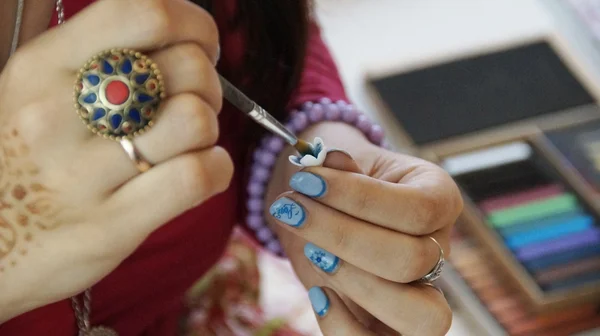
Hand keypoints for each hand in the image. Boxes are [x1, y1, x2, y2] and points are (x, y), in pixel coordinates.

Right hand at [0, 0, 230, 320]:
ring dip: (208, 129)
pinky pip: (198, 176)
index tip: (201, 45)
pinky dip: (217, 169)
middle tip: (191, 103)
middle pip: (185, 67)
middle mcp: (57, 113)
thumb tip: (170, 25)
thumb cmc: (20, 162)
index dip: (194, 24)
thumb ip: (93, 54)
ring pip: (195, 120)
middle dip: (208, 83)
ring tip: (186, 142)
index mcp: (42, 66)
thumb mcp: (32, 91)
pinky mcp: (109, 226)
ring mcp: (81, 175)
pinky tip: (200, 171)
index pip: (144, 13)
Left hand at [267, 128, 461, 335]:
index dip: (357, 197)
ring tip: (313, 252)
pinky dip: (343, 327)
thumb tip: (330, 163)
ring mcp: (421, 294)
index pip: (416, 210)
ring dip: (355, 283)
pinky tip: (318, 294)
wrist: (321, 203)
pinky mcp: (388, 325)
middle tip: (294, 210)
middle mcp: (439, 250)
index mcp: (437, 199)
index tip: (305, 181)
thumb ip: (338, 166)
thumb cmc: (334, 179)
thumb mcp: (337, 161)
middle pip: (412, 261)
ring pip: (422, 317)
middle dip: (342, 236)